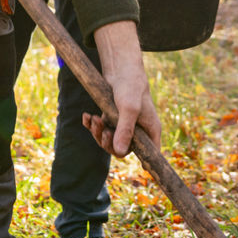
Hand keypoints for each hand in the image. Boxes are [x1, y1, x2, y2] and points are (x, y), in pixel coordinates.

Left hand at [83, 19, 161, 155]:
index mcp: (150, 131)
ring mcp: (124, 125)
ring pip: (109, 140)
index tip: (136, 169)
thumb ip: (125, 130)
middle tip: (102, 130)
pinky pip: (101, 129)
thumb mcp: (129, 108)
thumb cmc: (130, 86)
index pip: (148, 154)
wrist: (120, 68)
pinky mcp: (112, 119)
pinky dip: (92, 125)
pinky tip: (87, 116)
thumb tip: (119, 151)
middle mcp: (138, 130)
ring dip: (98, 132)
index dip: (143, 163)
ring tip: (94, 118)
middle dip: (108, 142)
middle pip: (122, 149)